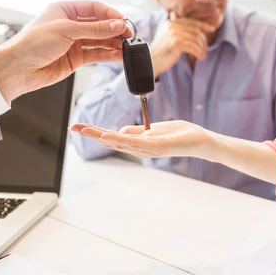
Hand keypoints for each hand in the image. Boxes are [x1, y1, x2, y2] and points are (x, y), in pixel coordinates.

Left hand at [0, 0, 131, 101]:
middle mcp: (70, 25)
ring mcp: (74, 42)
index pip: (95, 8)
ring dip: (114, 43)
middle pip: (100, 25)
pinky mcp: (75, 58)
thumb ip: (95, 29)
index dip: (111, 15)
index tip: (124, 22)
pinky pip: (96, 54)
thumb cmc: (32, 44)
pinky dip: (109, 55)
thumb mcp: (66, 30)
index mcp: (65, 10)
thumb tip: (118, 25)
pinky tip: (119, 56)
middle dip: (115, 30)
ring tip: (128, 48)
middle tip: (129, 36)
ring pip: (100, 40)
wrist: (18, 69)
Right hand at [69, 120, 215, 159]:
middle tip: (74, 128)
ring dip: (102, 136)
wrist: (201, 140)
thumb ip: (138, 131)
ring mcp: (148, 149)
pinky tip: (109, 135)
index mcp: (139, 143)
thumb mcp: (154, 129)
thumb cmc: (180, 134)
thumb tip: (119, 132)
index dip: (95, 132)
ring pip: (120, 142)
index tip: (78, 126)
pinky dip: (122, 139)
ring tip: (85, 130)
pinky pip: (137, 142)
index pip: (113, 137)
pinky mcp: (158, 146)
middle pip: (112, 141)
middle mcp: (140, 149)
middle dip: (92, 134)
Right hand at [150, 17, 214, 77]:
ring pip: (195, 39)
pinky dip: (199, 52)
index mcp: (171, 22)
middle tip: (205, 49)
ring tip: (203, 54)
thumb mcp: (167, 36)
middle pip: (195, 30)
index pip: (191, 22)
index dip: (203, 25)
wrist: (151, 61)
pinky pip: (193, 47)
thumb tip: (186, 22)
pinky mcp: (176, 42)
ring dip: (202, 48)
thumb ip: (176, 29)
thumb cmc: (161, 51)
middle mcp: (172, 25)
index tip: (212, 29)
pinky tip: (201, 57)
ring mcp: (174, 33)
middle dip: (203, 40)